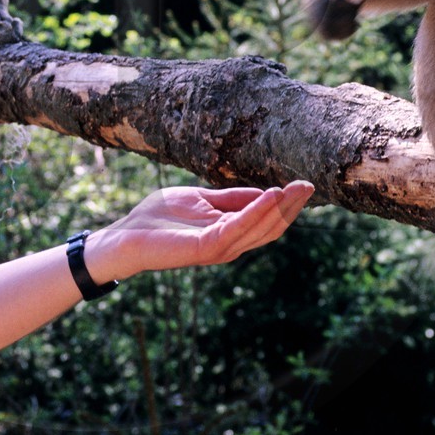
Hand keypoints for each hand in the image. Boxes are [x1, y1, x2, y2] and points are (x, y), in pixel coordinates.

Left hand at [83, 180, 315, 283]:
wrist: (125, 236)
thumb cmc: (158, 217)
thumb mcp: (201, 198)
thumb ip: (230, 198)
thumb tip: (265, 192)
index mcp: (229, 233)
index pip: (267, 221)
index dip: (287, 204)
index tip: (305, 185)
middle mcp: (229, 245)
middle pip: (270, 228)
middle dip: (291, 207)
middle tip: (308, 186)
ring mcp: (219, 249)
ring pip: (259, 230)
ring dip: (280, 208)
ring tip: (296, 189)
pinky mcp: (205, 248)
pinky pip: (237, 229)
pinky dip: (256, 212)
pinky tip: (270, 196)